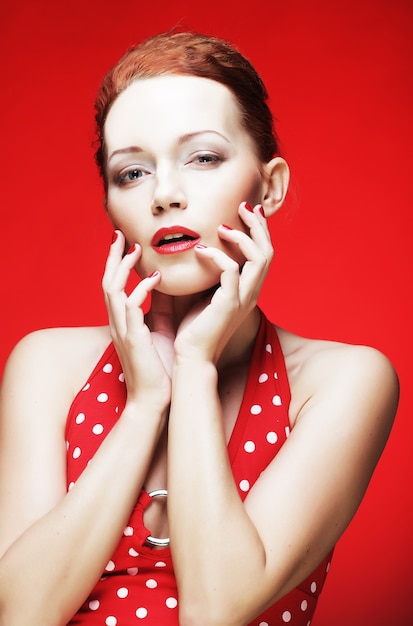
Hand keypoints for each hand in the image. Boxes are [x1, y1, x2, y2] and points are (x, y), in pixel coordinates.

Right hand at [102, 231, 172, 411]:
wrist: (154, 400)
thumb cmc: (158, 369)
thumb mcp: (158, 333)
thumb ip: (157, 312)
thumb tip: (165, 291)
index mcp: (122, 322)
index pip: (114, 286)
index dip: (118, 264)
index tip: (126, 244)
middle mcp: (117, 323)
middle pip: (107, 282)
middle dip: (113, 257)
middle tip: (120, 234)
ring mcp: (122, 330)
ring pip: (113, 290)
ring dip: (123, 267)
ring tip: (137, 249)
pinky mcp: (132, 339)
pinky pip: (131, 307)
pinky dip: (141, 289)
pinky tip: (156, 278)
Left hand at [175, 203, 272, 363]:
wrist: (192, 357)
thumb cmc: (194, 328)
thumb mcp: (204, 293)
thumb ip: (209, 273)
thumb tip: (200, 247)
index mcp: (248, 290)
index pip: (263, 254)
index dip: (259, 231)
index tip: (247, 212)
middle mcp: (251, 293)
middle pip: (267, 251)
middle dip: (258, 226)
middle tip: (244, 207)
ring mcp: (243, 299)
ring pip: (258, 258)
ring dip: (242, 236)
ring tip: (222, 226)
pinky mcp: (228, 304)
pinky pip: (231, 270)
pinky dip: (217, 256)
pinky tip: (201, 250)